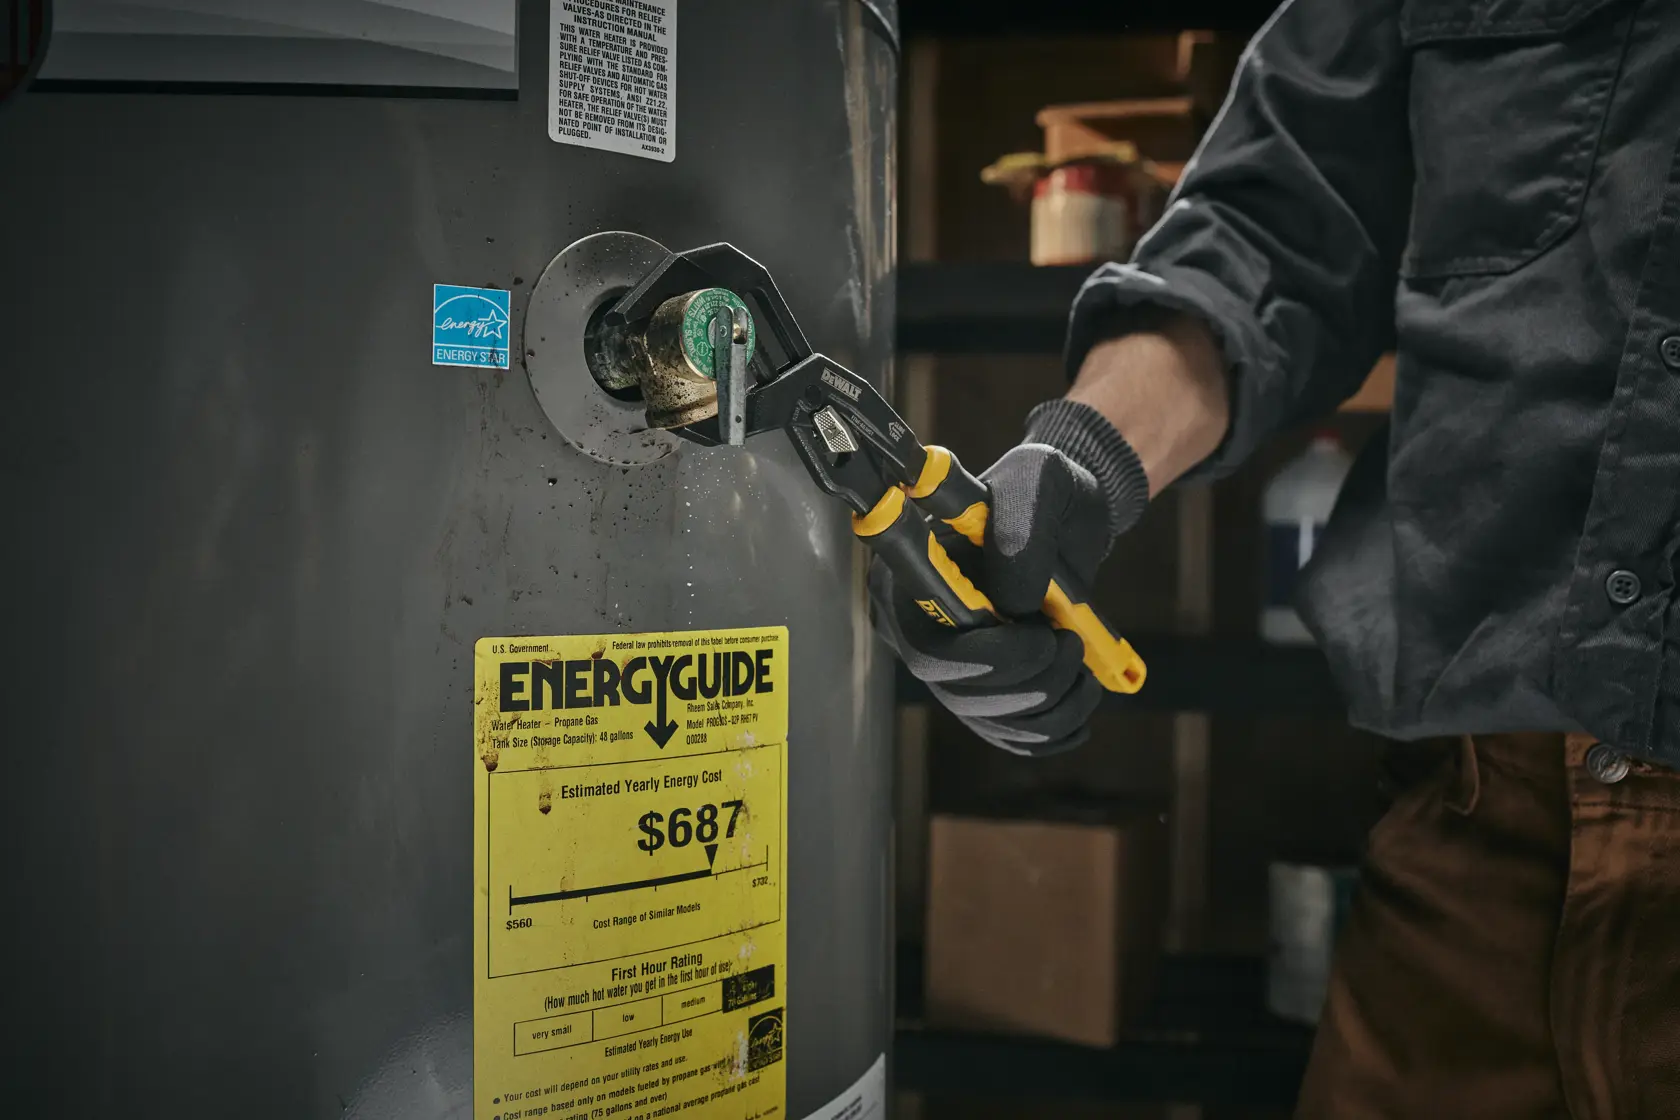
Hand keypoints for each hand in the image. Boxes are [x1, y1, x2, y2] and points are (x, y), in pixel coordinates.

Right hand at [870, 420, 1138, 755]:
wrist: (1072, 515)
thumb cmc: (1045, 489)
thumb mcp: (1039, 482)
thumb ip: (1021, 528)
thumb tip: (1016, 603)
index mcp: (910, 577)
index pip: (926, 648)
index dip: (984, 659)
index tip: (1041, 635)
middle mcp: (919, 627)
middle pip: (957, 693)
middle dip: (1029, 682)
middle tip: (1070, 643)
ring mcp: (951, 663)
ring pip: (989, 719)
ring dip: (1051, 703)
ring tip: (1081, 656)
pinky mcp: (986, 686)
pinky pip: (1012, 734)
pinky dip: (1056, 728)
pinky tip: (1081, 698)